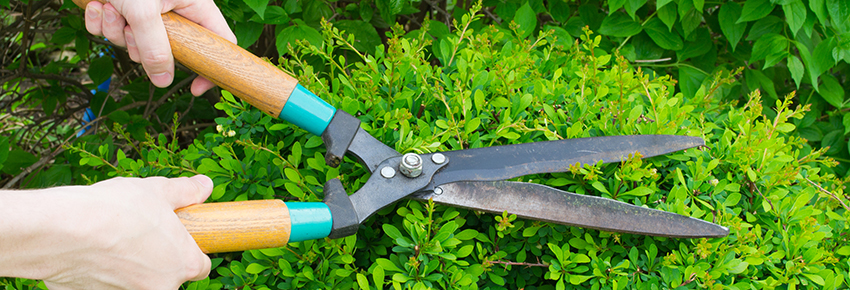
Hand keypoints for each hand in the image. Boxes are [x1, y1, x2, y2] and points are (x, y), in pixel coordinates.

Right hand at [0, 175, 213, 288]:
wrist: (61, 230)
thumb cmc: (115, 210)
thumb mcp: (158, 191)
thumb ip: (186, 192)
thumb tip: (204, 186)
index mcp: (183, 265)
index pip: (200, 267)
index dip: (190, 250)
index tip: (176, 238)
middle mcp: (161, 288)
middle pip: (168, 276)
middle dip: (157, 258)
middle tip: (139, 234)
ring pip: (137, 282)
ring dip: (130, 266)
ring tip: (112, 240)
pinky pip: (109, 286)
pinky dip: (104, 274)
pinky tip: (92, 253)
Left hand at [83, 0, 236, 94]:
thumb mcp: (144, 12)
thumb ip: (154, 48)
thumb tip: (164, 82)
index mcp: (194, 7)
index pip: (218, 44)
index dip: (209, 69)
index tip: (193, 88)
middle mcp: (173, 12)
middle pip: (166, 51)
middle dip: (140, 46)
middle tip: (131, 31)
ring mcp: (147, 14)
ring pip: (134, 43)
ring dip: (116, 31)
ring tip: (112, 8)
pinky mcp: (123, 11)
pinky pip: (112, 32)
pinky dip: (101, 22)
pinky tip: (99, 5)